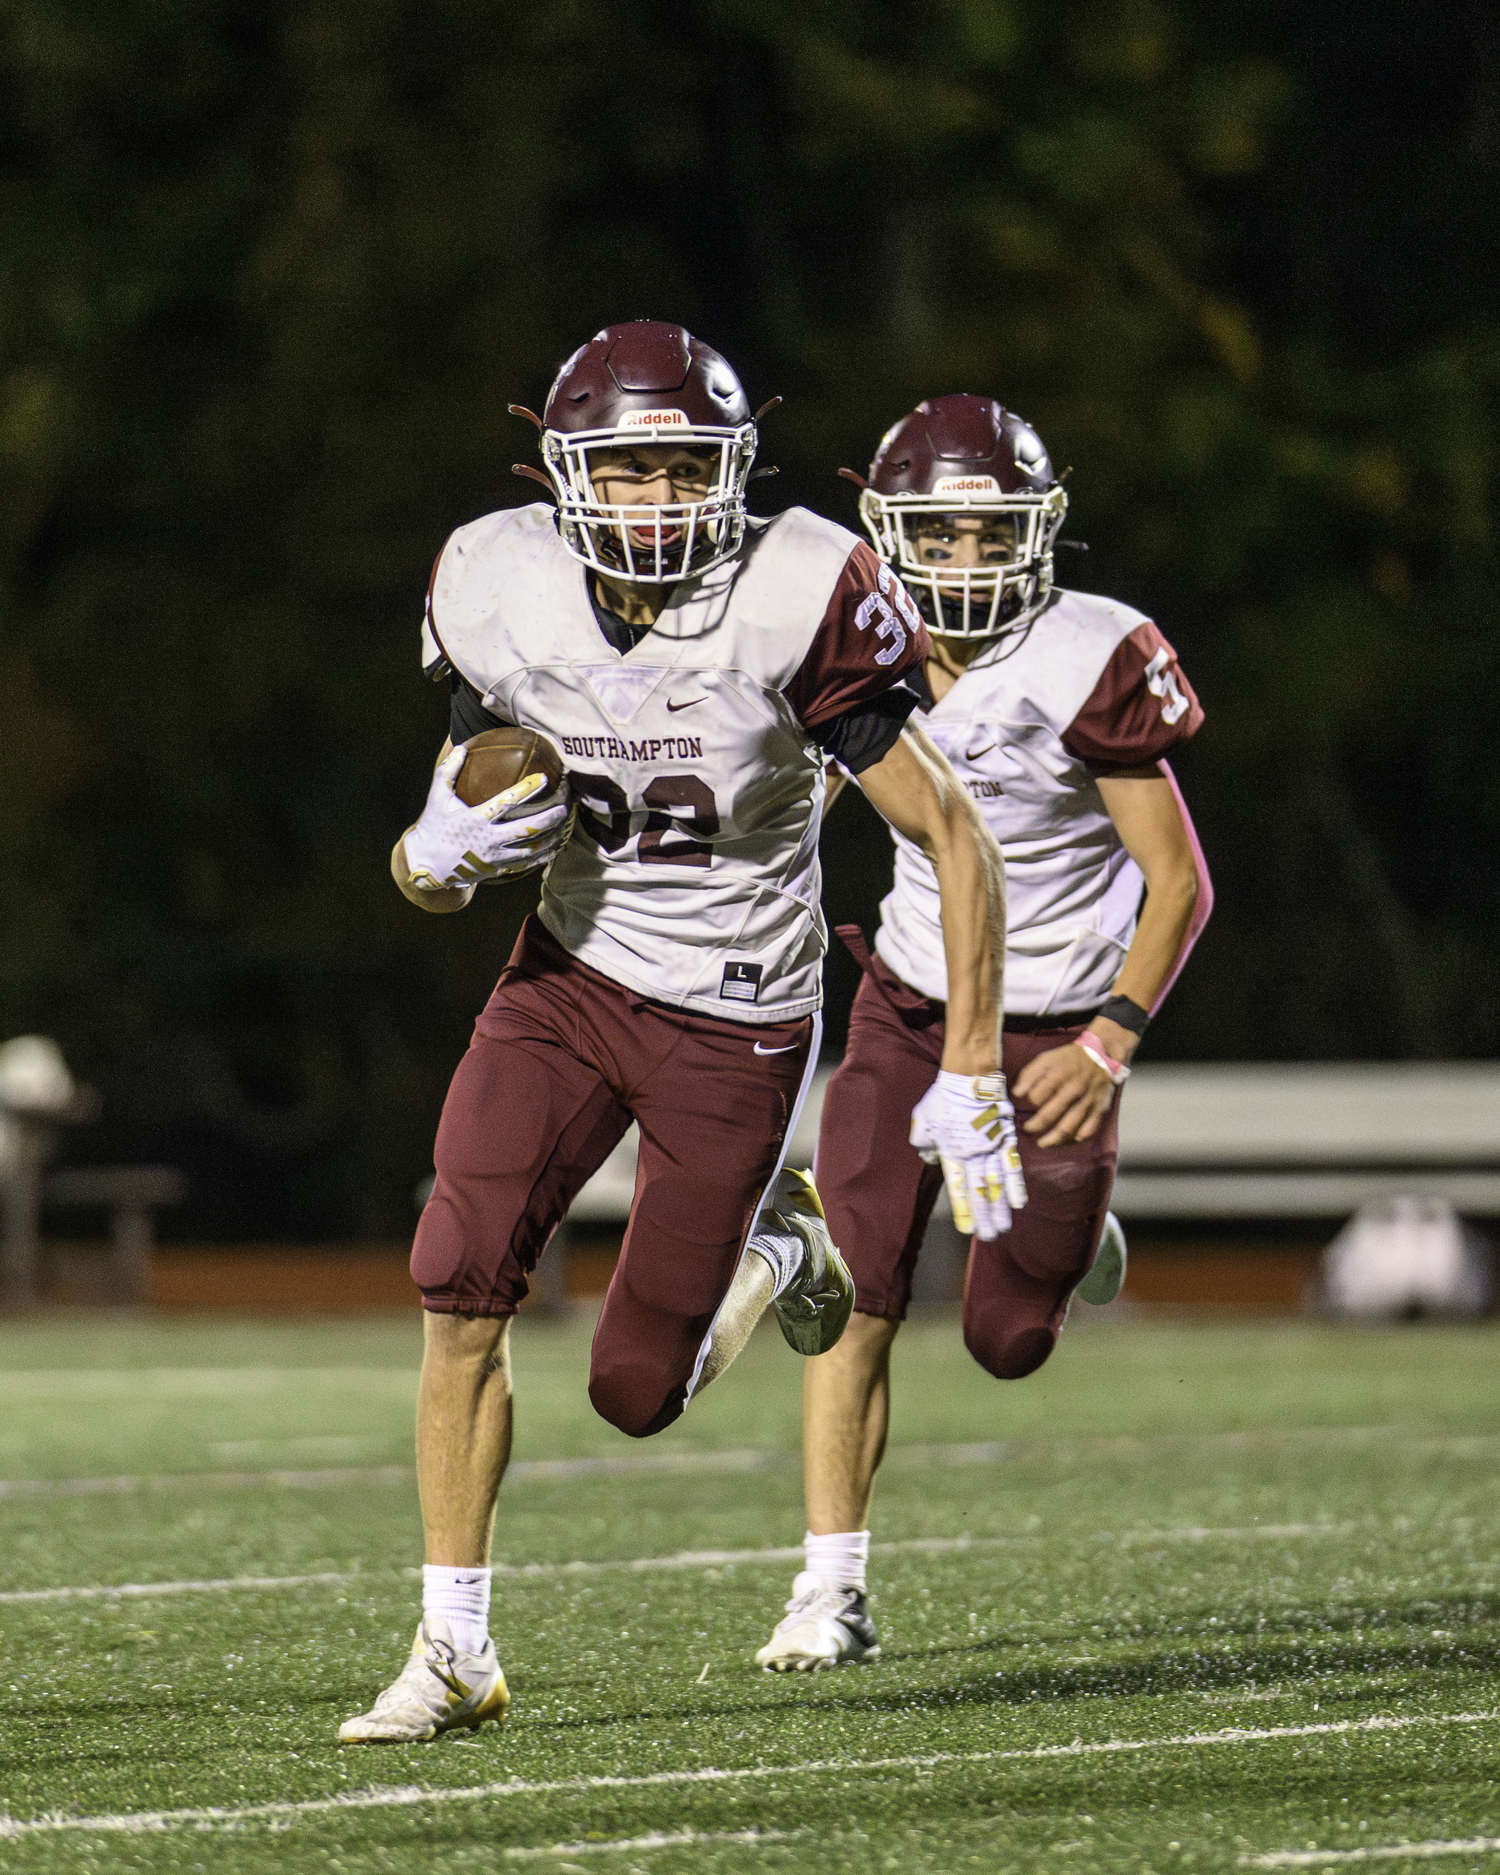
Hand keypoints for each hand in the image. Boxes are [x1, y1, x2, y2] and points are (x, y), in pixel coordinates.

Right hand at [403, 747, 572, 889]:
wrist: (428, 866)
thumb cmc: (434, 826)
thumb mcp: (437, 797)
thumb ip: (448, 771)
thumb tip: (462, 747)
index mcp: (476, 819)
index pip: (506, 802)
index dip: (526, 790)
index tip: (543, 778)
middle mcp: (488, 839)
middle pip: (526, 830)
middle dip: (549, 819)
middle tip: (565, 808)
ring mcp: (494, 857)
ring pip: (531, 850)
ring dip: (551, 839)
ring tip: (565, 828)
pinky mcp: (497, 869)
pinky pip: (525, 864)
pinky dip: (543, 856)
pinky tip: (555, 848)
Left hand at [910, 1070, 1027, 1239]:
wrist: (969, 1076)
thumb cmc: (943, 1098)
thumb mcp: (923, 1120)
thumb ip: (924, 1142)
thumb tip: (931, 1159)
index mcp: (952, 1153)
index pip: (959, 1188)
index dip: (964, 1209)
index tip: (968, 1229)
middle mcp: (973, 1155)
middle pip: (980, 1192)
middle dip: (985, 1217)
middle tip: (990, 1237)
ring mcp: (992, 1148)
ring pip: (997, 1184)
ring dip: (1000, 1209)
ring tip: (1004, 1228)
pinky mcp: (1006, 1138)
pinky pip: (1012, 1166)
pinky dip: (1016, 1186)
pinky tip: (1019, 1203)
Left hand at [1012, 1041, 1118, 1146]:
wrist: (1101, 1056)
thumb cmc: (1068, 1059)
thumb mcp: (1046, 1058)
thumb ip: (1029, 1074)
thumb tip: (1016, 1093)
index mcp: (1059, 1075)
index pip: (1036, 1097)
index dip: (1028, 1102)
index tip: (1025, 1104)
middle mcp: (1074, 1090)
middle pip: (1050, 1115)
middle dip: (1034, 1126)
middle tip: (1027, 1129)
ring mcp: (1088, 1102)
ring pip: (1068, 1128)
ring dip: (1052, 1140)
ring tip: (1042, 1143)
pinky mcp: (1099, 1110)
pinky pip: (1087, 1131)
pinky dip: (1074, 1139)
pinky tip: (1064, 1141)